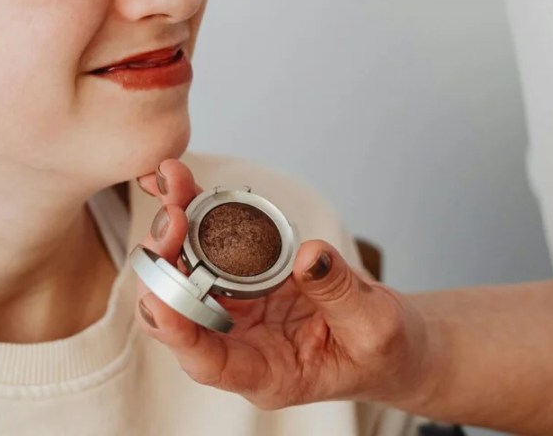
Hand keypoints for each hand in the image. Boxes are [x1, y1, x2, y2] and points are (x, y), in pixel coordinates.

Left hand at [135, 159, 432, 411]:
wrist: (393, 339)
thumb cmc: (385, 350)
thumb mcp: (375, 326)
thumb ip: (340, 293)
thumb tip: (310, 256)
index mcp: (267, 373)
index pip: (208, 362)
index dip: (177, 331)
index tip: (159, 297)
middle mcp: (240, 343)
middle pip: (181, 308)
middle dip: (166, 263)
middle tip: (172, 217)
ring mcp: (239, 310)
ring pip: (186, 270)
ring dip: (173, 226)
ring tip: (171, 181)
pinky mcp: (246, 279)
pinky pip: (209, 245)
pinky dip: (194, 212)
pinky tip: (182, 181)